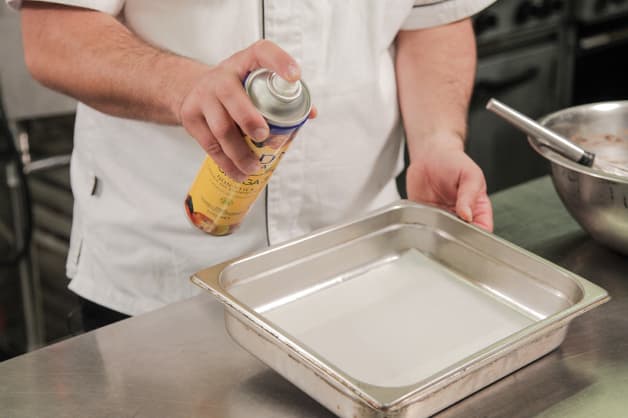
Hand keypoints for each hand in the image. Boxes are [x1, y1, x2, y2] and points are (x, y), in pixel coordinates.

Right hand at [178, 40, 314, 180]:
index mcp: (245, 62)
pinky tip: (238, 173)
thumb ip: (282, 95)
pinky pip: (209, 144)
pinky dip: (226, 163)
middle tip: (264, 136)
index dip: (279, 62)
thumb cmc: (237, 88)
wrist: (196, 89)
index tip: (295, 76)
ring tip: (254, 167)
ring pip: (221, 128)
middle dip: (249, 119)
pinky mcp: (191, 117)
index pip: (262, 52)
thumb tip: (310, 114)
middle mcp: (222, 76)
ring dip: (239, 152)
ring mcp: (203, 96)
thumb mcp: (256, 81)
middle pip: (233, 97)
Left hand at [405, 138, 492, 231]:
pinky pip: (423, 226)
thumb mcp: (469, 175)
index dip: (477, 236)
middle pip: (462, 237)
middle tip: (449, 233)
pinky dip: (422, 227)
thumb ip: (469, 195)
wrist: (430, 154)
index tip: (469, 237)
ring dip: (438, 235)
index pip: (482, 229)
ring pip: (442, 235)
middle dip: (456, 238)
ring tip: (435, 226)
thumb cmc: (454, 161)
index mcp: (477, 208)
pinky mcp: (424, 215)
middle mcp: (460, 216)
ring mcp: (442, 217)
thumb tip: (468, 215)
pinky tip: (421, 223)